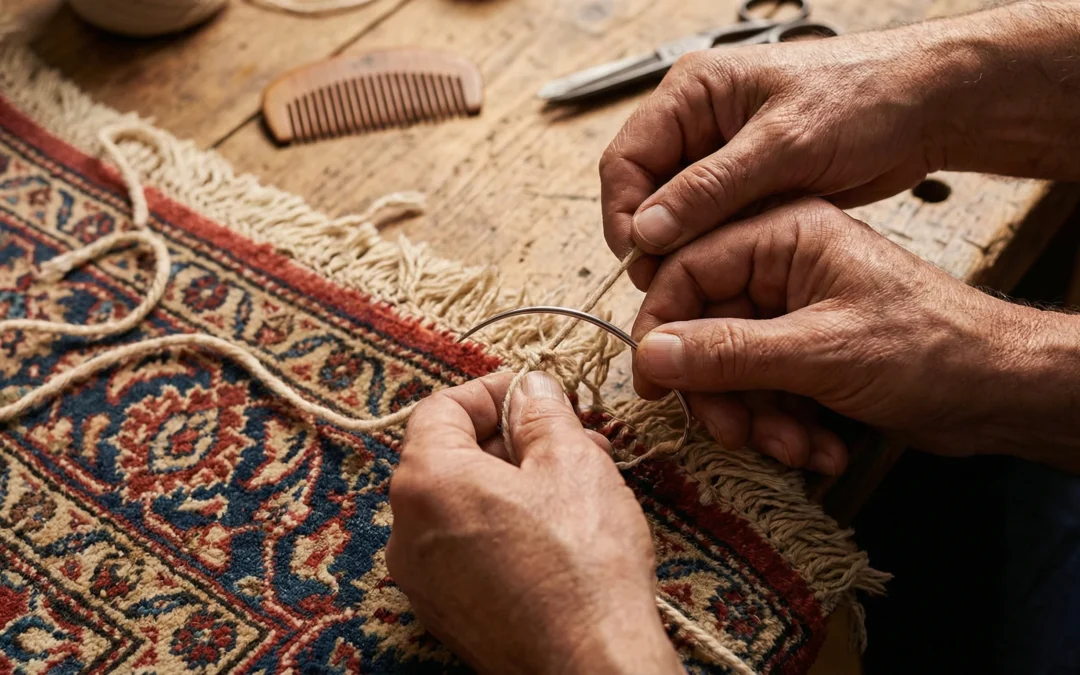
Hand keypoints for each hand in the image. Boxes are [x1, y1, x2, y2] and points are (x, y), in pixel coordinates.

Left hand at [387, 372, 683, 674]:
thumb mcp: (571, 461)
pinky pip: (466, 550)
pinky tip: (556, 529)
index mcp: (426, 481)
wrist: (589, 667)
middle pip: (448, 458)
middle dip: (509, 438)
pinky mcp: (447, 615)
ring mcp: (423, 580)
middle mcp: (407, 532)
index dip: (490, 391)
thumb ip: (542, 412)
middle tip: (565, 434)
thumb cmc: (582, 562)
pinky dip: (502, 525)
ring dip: (511, 481)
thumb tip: (531, 387)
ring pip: (461, 506)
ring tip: (574, 480)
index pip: (440, 409)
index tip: (530, 391)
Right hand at [600, 0, 1079, 288]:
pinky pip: (711, 220)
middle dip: (650, 238)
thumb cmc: (864, 98)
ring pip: (675, 211)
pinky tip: (723, 275)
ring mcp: (722, 152)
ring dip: (681, 248)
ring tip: (694, 287)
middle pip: (643, 189)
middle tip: (664, 285)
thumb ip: (710, 189)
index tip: (637, 261)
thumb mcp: (784, 145)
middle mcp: (699, 120)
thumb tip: (647, 230)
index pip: (626, 159)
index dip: (622, 214)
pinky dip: (712, 247)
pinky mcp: (747, 180)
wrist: (926, 103)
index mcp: (693, 92)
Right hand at [632, 198, 1079, 471]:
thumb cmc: (930, 348)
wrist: (999, 390)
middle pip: (705, 326)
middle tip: (732, 431)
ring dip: (755, 417)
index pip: (688, 270)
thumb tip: (653, 353)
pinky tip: (820, 447)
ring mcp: (793, 309)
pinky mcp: (805, 349)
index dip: (663, 328)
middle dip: (719, 390)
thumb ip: (729, 352)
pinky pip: (763, 386)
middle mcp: (781, 266)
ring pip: (732, 365)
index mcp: (783, 234)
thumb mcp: (819, 351)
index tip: (654, 382)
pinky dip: (782, 423)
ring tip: (793, 447)